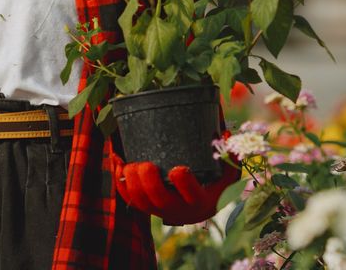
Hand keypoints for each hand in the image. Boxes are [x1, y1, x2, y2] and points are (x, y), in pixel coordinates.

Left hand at [113, 151, 240, 224]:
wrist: (198, 206)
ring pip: (140, 202)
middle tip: (145, 164)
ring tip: (128, 164)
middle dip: (149, 183)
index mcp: (199, 200)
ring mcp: (159, 209)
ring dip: (131, 183)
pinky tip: (118, 162)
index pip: (192, 195)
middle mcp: (178, 209)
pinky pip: (129, 199)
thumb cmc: (213, 184)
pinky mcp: (146, 207)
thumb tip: (224, 134)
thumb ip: (227, 154)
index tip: (178, 169)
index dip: (184, 184)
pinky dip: (120, 182)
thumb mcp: (226, 172)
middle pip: (159, 200)